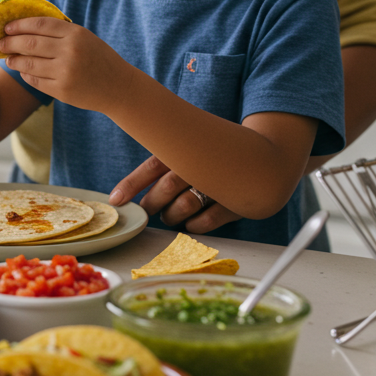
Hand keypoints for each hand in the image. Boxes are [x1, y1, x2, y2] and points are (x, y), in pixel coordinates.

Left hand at [0, 17, 131, 110]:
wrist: (118, 87)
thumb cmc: (99, 58)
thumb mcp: (84, 38)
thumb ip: (60, 32)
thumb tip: (25, 27)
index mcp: (76, 34)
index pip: (39, 24)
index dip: (19, 25)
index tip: (7, 27)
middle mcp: (69, 52)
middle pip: (30, 43)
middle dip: (10, 42)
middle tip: (1, 43)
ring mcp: (65, 72)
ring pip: (28, 64)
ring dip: (14, 60)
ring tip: (9, 59)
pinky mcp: (61, 90)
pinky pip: (35, 80)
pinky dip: (26, 74)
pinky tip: (24, 71)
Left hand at [108, 154, 240, 231]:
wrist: (260, 156)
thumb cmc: (210, 157)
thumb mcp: (186, 151)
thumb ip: (160, 165)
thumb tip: (123, 190)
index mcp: (186, 149)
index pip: (152, 166)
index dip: (131, 184)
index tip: (116, 200)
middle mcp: (202, 164)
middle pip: (168, 187)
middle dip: (153, 203)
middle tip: (149, 210)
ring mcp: (220, 183)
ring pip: (186, 205)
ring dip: (172, 215)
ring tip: (169, 215)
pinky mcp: (235, 202)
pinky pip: (209, 220)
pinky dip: (195, 225)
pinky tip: (190, 223)